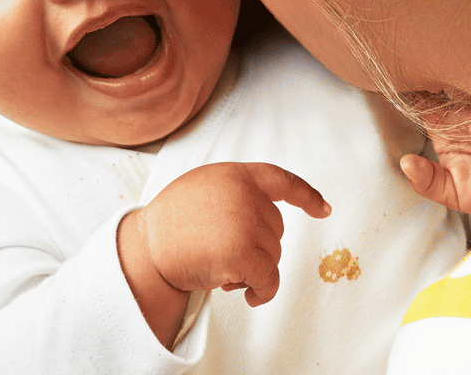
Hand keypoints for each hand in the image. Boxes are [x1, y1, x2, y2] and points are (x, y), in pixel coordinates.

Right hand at [118, 162, 329, 346]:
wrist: (147, 248)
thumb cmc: (171, 223)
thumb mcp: (204, 188)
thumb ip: (236, 192)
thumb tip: (266, 213)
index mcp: (236, 174)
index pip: (281, 180)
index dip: (306, 195)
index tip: (323, 209)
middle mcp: (244, 194)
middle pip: (275, 229)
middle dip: (256, 247)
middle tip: (223, 253)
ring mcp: (244, 222)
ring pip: (273, 255)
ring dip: (252, 268)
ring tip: (219, 266)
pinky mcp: (240, 253)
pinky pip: (269, 278)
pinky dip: (264, 291)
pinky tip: (251, 296)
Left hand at [399, 103, 470, 221]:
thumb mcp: (455, 193)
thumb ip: (428, 181)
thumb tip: (406, 163)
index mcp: (447, 133)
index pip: (428, 107)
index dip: (424, 100)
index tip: (431, 107)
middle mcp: (467, 120)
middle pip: (455, 95)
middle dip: (459, 104)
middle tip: (469, 126)